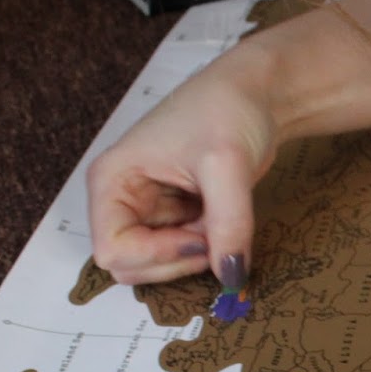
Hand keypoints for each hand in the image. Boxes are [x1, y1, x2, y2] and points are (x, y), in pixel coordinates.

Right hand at [86, 50, 278, 286]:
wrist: (258, 94)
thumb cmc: (227, 110)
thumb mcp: (227, 165)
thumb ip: (228, 224)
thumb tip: (232, 277)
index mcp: (112, 181)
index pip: (112, 250)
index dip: (158, 255)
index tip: (201, 238)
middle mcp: (121, 200)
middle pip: (130, 267)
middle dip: (177, 261)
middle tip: (217, 235)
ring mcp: (148, 212)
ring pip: (158, 268)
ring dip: (194, 258)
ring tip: (221, 219)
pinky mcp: (175, 219)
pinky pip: (182, 256)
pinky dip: (207, 252)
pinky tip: (223, 220)